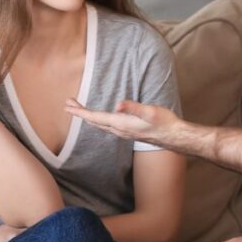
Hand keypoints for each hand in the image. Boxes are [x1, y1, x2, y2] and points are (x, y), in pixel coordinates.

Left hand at [64, 98, 179, 146]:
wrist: (174, 137)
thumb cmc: (164, 123)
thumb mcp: (150, 112)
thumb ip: (133, 108)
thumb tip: (118, 105)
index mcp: (121, 124)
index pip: (96, 118)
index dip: (81, 112)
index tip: (68, 106)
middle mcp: (119, 130)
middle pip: (94, 122)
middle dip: (80, 113)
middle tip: (67, 105)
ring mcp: (123, 133)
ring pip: (100, 125)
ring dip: (88, 117)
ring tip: (78, 110)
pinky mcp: (128, 132)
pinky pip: (107, 127)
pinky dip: (98, 121)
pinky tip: (99, 119)